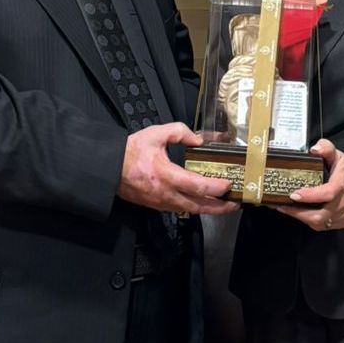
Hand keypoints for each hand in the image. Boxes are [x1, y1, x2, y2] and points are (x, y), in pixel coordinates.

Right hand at [117, 123, 237, 214]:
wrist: (109, 168)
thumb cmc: (130, 152)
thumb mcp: (155, 134)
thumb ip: (179, 132)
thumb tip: (198, 139)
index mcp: (166, 175)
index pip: (197, 186)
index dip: (216, 187)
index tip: (228, 185)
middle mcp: (166, 193)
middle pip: (199, 206)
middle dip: (220, 207)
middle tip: (234, 204)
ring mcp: (161, 202)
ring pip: (191, 210)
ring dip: (209, 209)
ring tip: (223, 205)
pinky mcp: (157, 206)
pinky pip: (180, 209)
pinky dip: (194, 208)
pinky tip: (201, 203)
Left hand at [273, 138, 343, 230]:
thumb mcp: (339, 155)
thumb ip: (326, 148)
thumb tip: (315, 148)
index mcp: (342, 185)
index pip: (327, 194)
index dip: (309, 196)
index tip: (294, 195)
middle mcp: (343, 203)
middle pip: (319, 216)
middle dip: (298, 213)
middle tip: (282, 205)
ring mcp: (343, 215)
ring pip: (319, 223)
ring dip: (301, 217)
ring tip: (287, 209)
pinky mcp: (342, 222)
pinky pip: (322, 226)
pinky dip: (309, 220)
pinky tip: (300, 213)